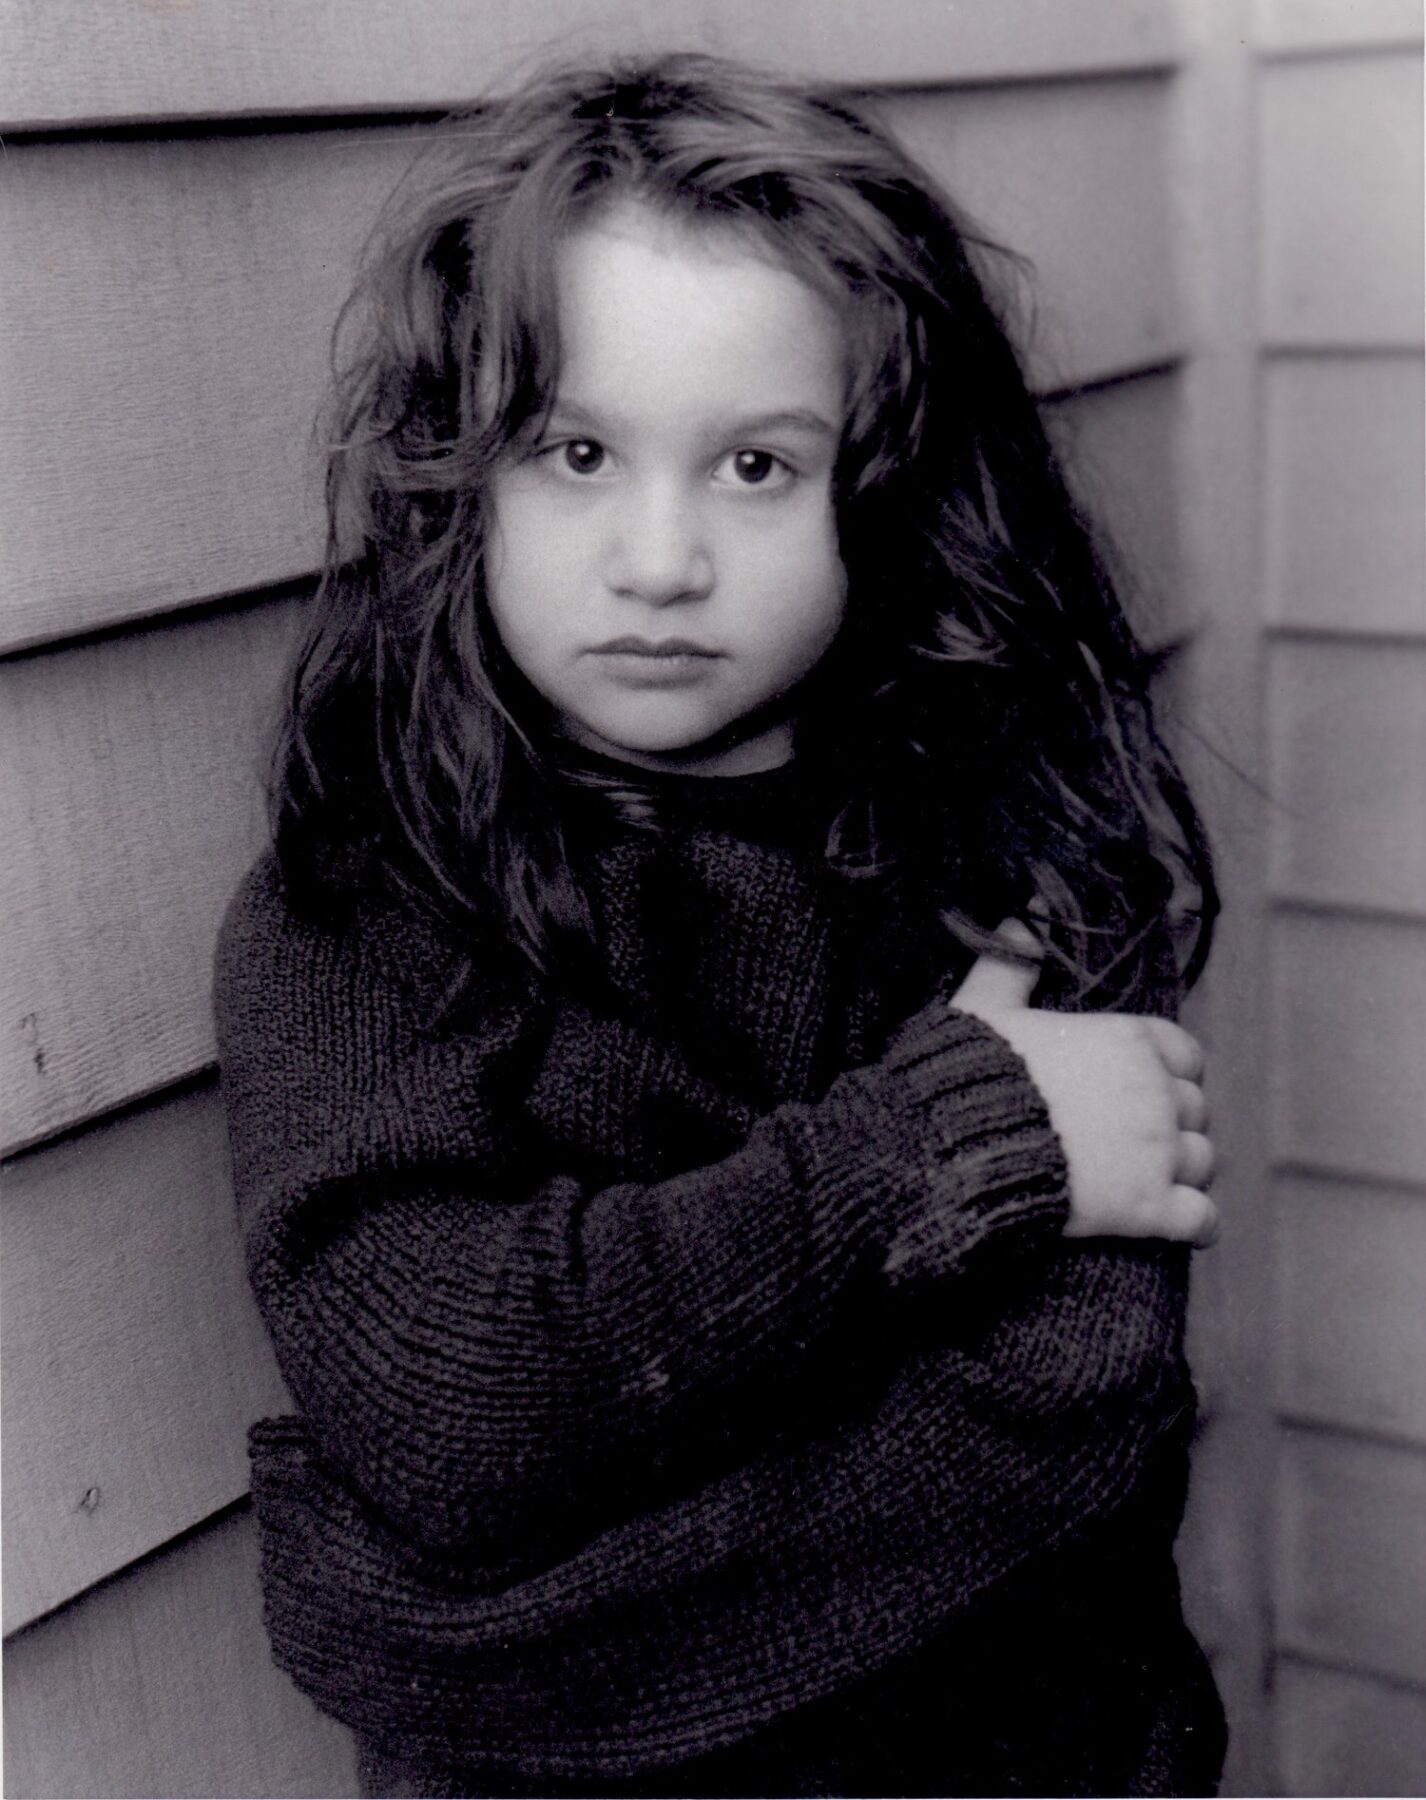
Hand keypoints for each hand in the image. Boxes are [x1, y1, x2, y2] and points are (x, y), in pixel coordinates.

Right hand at [952, 922, 1218, 1246]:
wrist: (954, 1153)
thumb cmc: (965, 1078)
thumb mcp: (982, 1007)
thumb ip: (1013, 962)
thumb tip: (1025, 912)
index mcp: (1125, 1039)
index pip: (1182, 1053)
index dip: (1166, 1074)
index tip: (1140, 1092)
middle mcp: (1153, 1090)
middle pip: (1195, 1110)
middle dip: (1172, 1126)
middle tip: (1136, 1146)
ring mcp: (1157, 1150)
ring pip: (1203, 1161)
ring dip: (1184, 1173)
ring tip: (1152, 1185)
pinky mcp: (1151, 1208)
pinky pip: (1205, 1218)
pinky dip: (1197, 1223)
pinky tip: (1180, 1225)